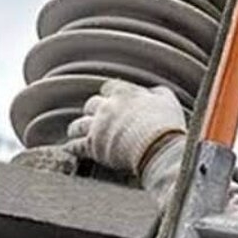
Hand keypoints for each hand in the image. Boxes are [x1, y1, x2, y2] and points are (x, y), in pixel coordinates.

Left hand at [66, 80, 186, 175]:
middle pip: (92, 105)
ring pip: (79, 124)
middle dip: (93, 112)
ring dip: (77, 129)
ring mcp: (97, 126)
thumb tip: (154, 92)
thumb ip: (159, 93)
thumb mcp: (168, 102)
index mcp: (125, 93)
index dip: (110, 95)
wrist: (157, 148)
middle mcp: (108, 106)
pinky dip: (72, 147)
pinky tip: (69, 149)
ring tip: (75, 132)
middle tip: (95, 119)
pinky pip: (76, 145)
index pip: (110, 87)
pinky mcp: (92, 145)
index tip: (112, 100)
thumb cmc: (165, 126)